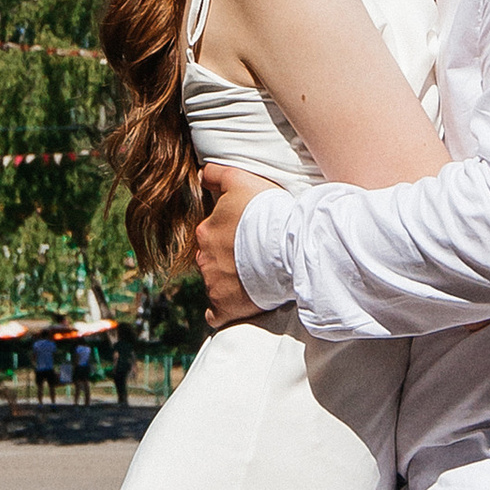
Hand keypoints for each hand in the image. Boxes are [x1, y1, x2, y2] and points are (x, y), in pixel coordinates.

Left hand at [193, 163, 271, 325]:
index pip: (211, 234)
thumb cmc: (267, 211)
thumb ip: (216, 174)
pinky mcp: (225, 307)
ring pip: (215, 284)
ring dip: (229, 281)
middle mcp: (204, 258)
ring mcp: (213, 285)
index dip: (231, 234)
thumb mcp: (240, 180)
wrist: (289, 246)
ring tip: (255, 277)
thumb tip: (200, 174)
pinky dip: (223, 311)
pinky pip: (216, 314)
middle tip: (254, 256)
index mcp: (205, 231)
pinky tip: (235, 305)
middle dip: (227, 259)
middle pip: (211, 259)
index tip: (250, 235)